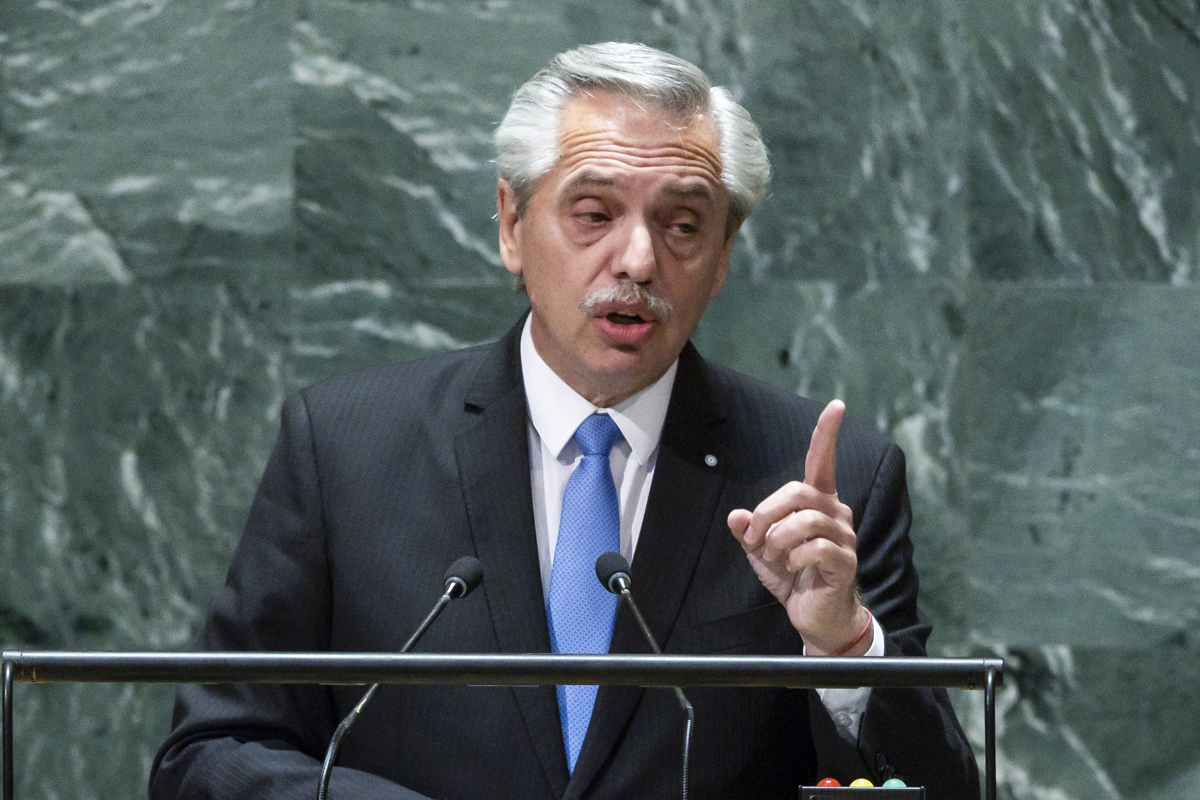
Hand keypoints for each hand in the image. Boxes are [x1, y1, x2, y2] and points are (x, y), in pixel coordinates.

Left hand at [727, 400, 871, 655]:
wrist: (816, 616)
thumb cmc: (793, 576)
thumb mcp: (761, 551)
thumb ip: (749, 531)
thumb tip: (735, 516)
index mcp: (818, 502)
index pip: (822, 461)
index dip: (826, 434)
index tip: (836, 406)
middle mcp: (836, 513)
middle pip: (798, 492)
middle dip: (767, 514)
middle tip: (756, 540)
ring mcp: (844, 537)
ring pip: (805, 520)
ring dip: (778, 540)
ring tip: (775, 557)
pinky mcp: (845, 561)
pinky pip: (814, 548)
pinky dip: (793, 558)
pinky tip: (793, 568)